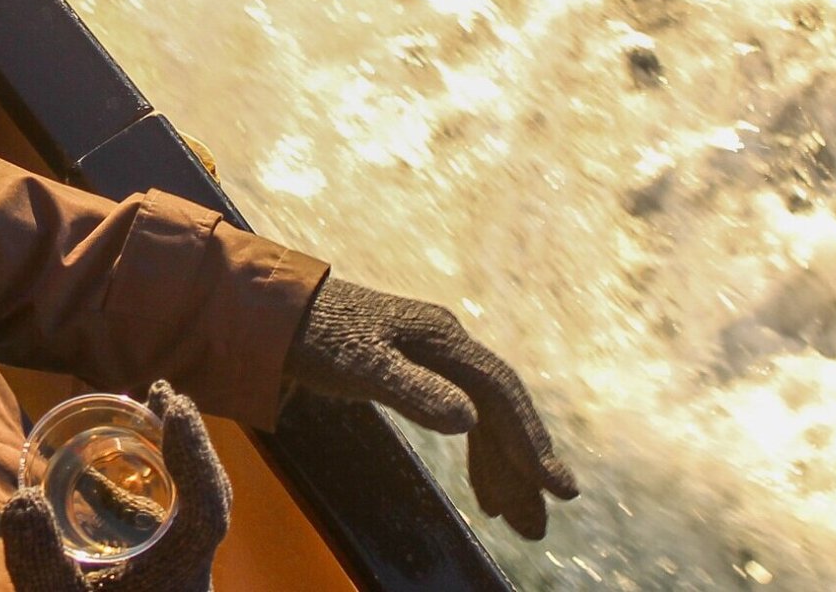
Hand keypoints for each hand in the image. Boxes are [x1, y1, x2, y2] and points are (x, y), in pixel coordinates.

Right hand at [0, 381, 230, 591]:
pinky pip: (152, 535)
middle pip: (205, 497)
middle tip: (164, 397)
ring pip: (180, 513)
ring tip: (138, 421)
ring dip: (160, 468)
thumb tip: (19, 499)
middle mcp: (188, 575)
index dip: (194, 449)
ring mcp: (172, 582)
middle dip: (185, 444)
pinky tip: (91, 486)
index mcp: (182, 576)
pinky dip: (130, 503)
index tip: (172, 405)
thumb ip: (39, 563)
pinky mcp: (152, 590)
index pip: (207, 501)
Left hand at [285, 278, 577, 538]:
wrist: (276, 310)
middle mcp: (448, 341)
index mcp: (442, 338)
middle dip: (522, 467)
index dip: (531, 442)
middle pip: (501, 408)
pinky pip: (465, 411)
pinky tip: (483, 490)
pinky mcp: (420, 365)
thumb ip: (412, 391)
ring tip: (517, 521)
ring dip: (503, 467)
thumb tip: (469, 421)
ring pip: (486, 414)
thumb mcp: (358, 366)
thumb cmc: (313, 336)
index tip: (559, 488)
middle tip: (537, 526)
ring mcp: (436, 352)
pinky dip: (479, 453)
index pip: (500, 394)